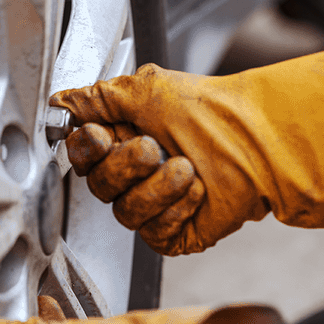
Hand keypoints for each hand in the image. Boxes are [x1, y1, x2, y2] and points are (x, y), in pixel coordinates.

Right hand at [50, 48, 323, 254]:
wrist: (261, 143)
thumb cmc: (214, 113)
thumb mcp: (147, 89)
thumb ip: (98, 97)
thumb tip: (62, 102)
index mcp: (122, 139)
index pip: (82, 154)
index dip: (87, 149)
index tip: (101, 136)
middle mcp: (134, 174)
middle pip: (98, 186)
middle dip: (125, 166)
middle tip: (153, 147)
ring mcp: (153, 206)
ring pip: (125, 213)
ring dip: (156, 189)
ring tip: (186, 167)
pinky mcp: (173, 233)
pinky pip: (153, 233)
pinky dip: (176, 209)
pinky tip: (197, 191)